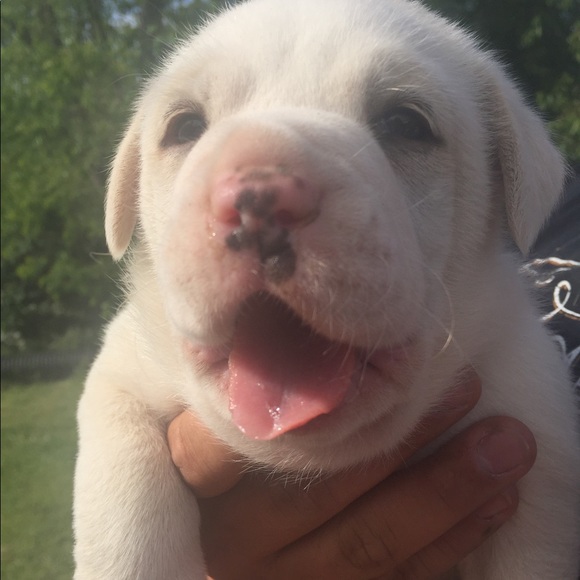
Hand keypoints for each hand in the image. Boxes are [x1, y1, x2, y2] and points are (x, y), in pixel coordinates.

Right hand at [168, 376, 536, 578]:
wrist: (213, 554)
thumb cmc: (213, 467)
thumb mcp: (193, 424)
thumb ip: (231, 391)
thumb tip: (298, 332)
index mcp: (194, 490)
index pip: (239, 443)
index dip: (314, 399)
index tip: (378, 354)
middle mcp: (233, 546)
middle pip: (325, 492)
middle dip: (404, 440)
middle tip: (466, 386)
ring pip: (371, 544)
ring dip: (447, 490)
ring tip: (505, 442)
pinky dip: (450, 542)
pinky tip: (492, 502)